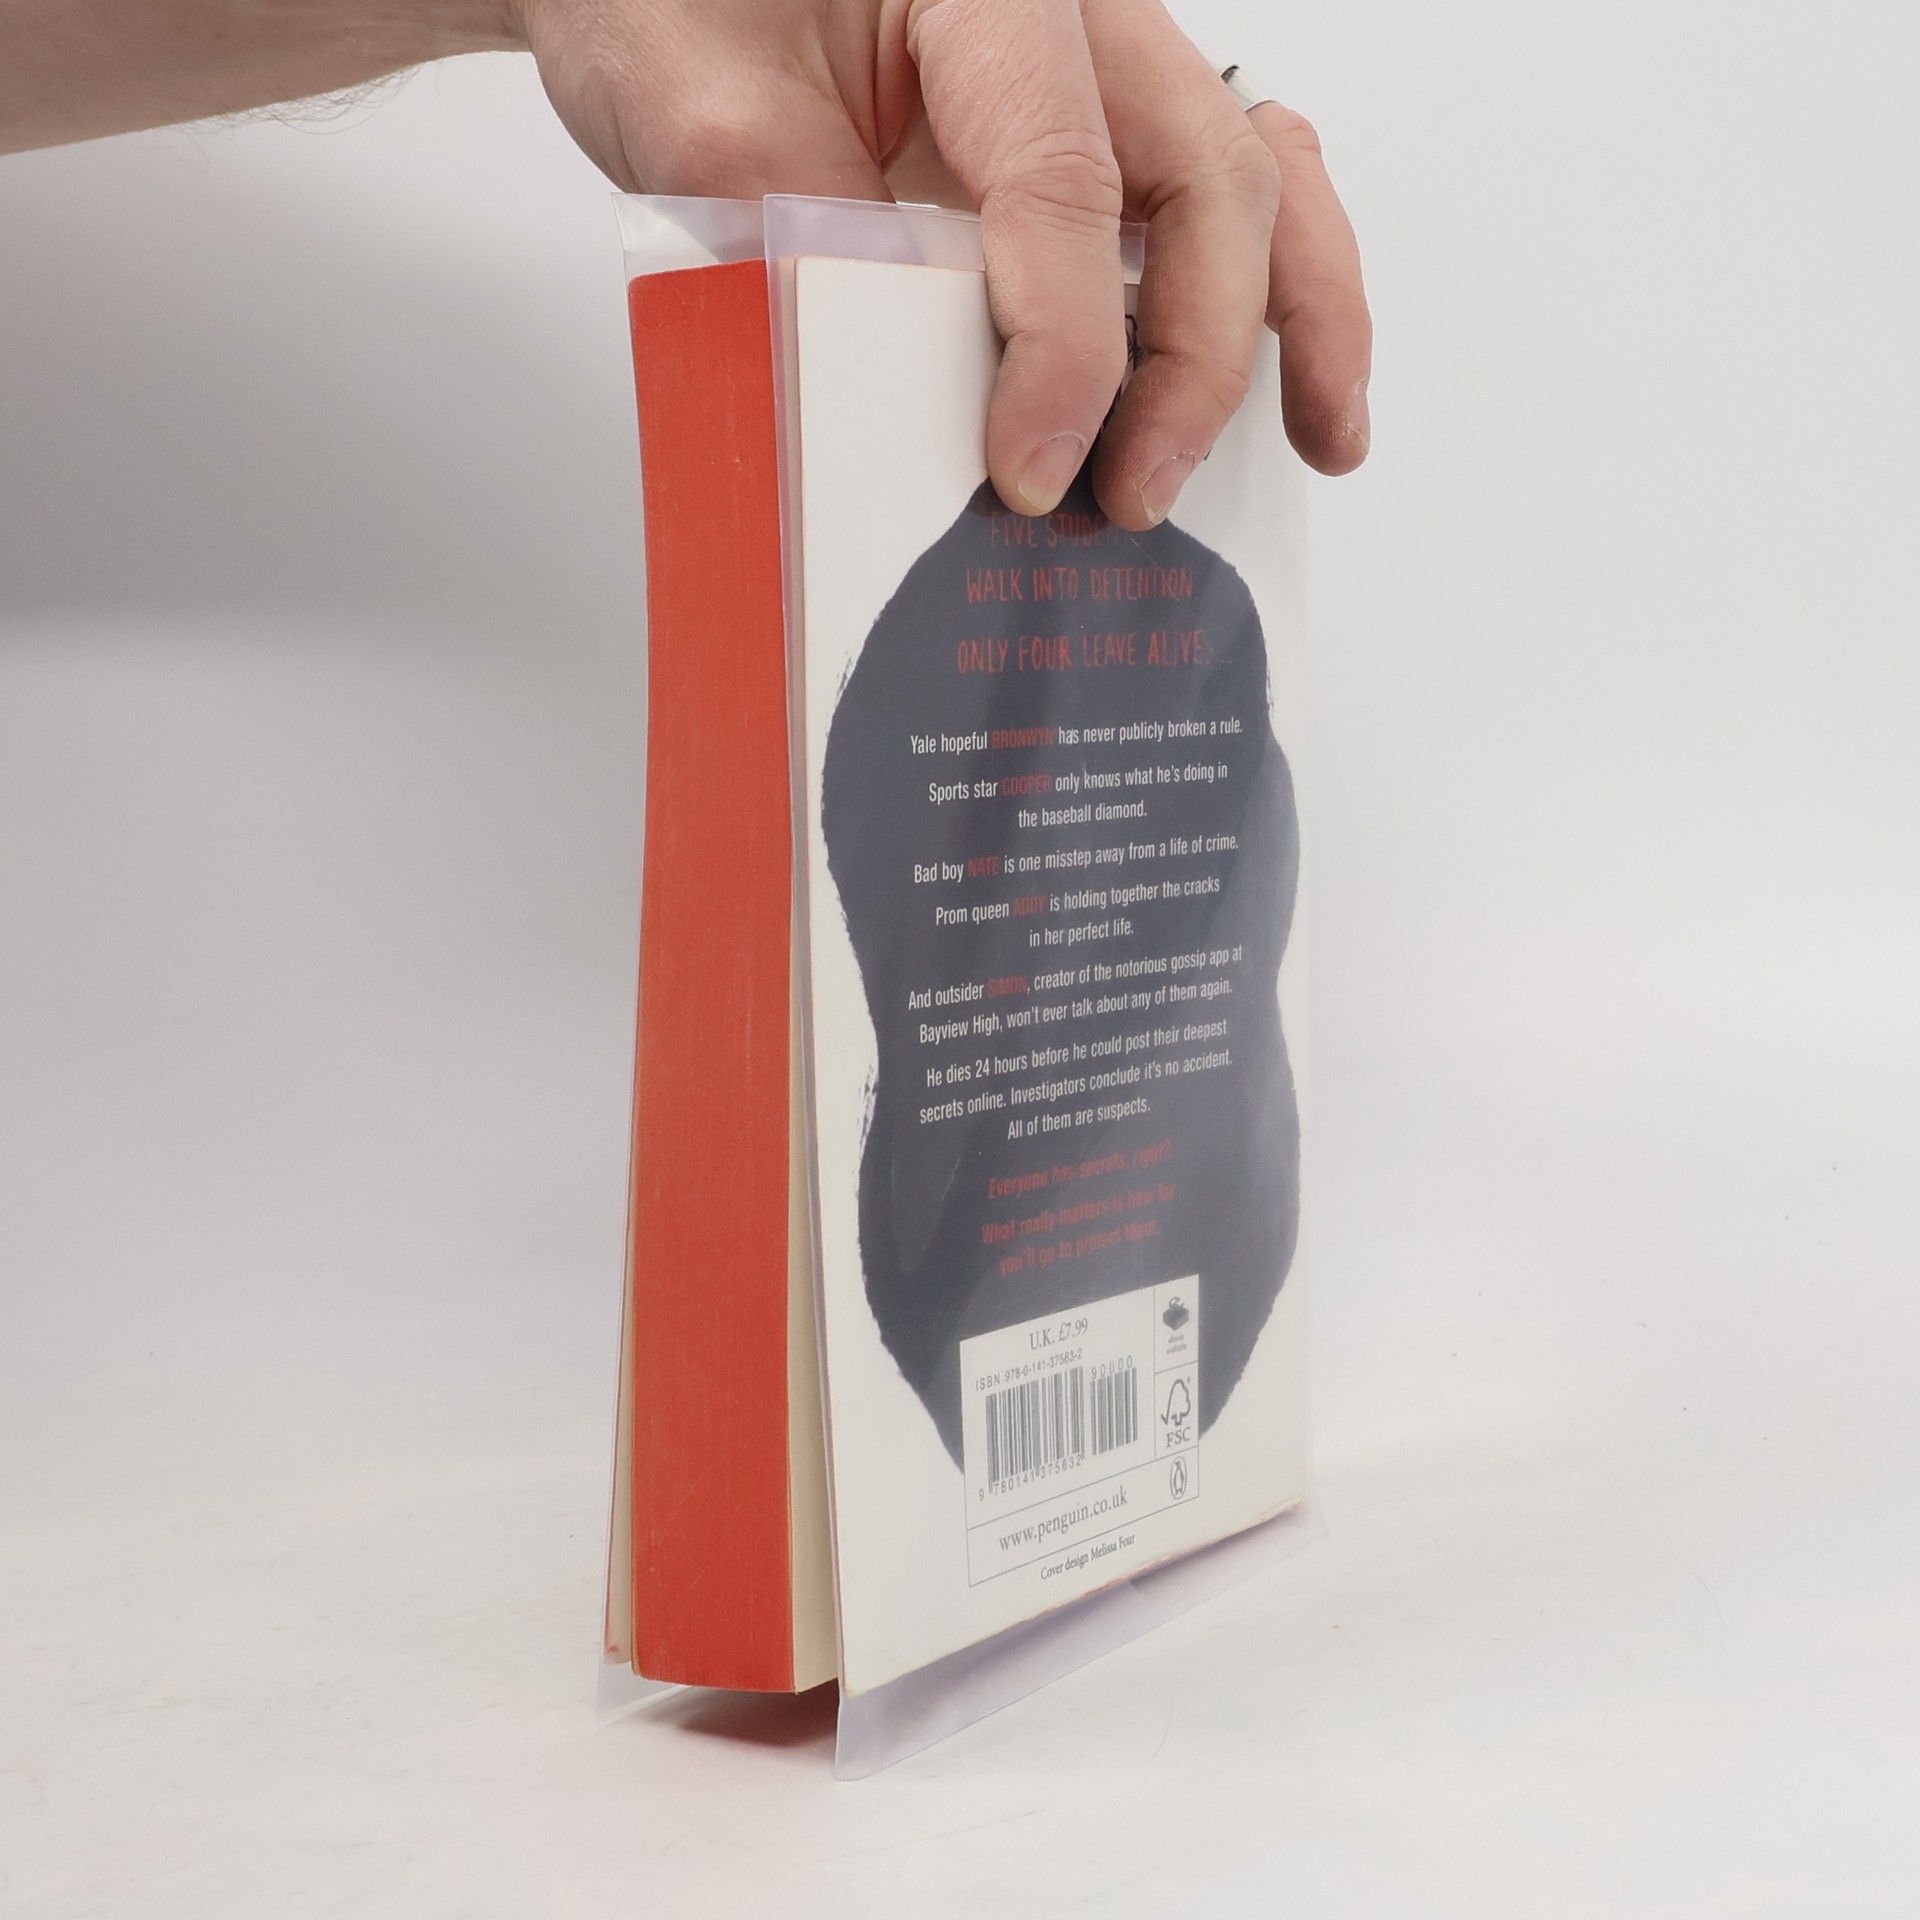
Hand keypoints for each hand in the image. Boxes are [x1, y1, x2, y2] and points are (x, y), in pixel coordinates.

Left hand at [517, 0, 1372, 526]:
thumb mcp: (694, 104)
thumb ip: (804, 231)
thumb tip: (911, 395)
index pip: (1063, 181)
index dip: (1065, 348)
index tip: (1032, 472)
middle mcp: (1073, 16)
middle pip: (1203, 183)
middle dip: (1193, 361)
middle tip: (1134, 495)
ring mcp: (1099, 66)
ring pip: (1255, 178)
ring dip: (1303, 318)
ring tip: (1326, 445)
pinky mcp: (1093, 128)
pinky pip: (1224, 187)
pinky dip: (1274, 282)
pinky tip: (1294, 374)